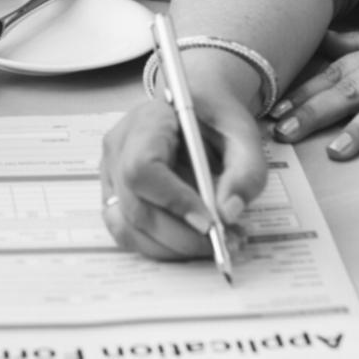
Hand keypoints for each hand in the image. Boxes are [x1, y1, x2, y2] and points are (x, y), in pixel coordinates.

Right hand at [99, 73, 265, 259]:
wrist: (199, 111)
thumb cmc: (216, 117)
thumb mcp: (244, 134)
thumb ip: (245, 170)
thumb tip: (228, 212)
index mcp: (147, 121)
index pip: (142, 167)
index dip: (173, 201)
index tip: (210, 222)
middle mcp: (119, 148)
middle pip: (135, 205)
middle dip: (182, 235)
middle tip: (224, 241)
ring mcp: (112, 174)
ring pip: (127, 228)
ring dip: (172, 248)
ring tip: (215, 243)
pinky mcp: (117, 197)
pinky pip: (129, 234)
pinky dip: (164, 248)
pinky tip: (194, 240)